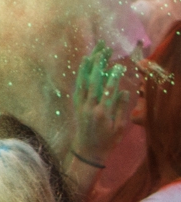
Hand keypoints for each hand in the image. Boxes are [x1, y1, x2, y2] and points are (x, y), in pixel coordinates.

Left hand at [72, 42, 130, 161]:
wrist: (88, 150)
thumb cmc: (107, 140)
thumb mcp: (119, 127)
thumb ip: (121, 108)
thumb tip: (125, 91)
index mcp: (101, 113)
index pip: (108, 91)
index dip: (113, 77)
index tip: (119, 66)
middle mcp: (88, 106)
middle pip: (93, 81)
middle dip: (99, 65)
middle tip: (104, 51)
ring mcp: (80, 104)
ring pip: (83, 81)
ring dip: (88, 66)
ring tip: (93, 53)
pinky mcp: (76, 104)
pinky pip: (77, 86)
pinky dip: (81, 75)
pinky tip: (83, 66)